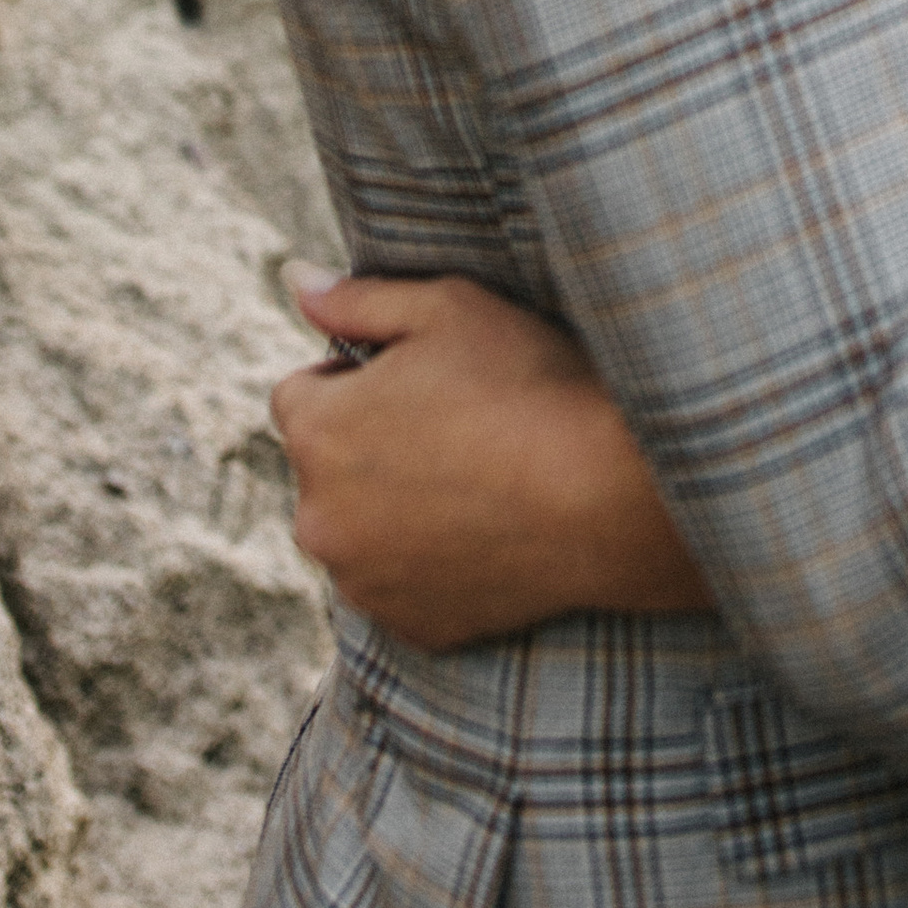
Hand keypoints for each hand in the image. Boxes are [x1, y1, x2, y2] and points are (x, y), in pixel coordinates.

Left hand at [271, 266, 711, 649]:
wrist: (612, 496)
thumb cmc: (529, 386)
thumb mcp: (446, 309)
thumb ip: (356, 299)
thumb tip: (295, 282)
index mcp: (316, 432)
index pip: (301, 394)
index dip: (358, 379)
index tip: (423, 381)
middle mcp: (318, 518)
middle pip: (326, 467)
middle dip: (368, 446)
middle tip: (455, 428)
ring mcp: (362, 581)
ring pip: (358, 529)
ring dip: (392, 507)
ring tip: (476, 480)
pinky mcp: (409, 625)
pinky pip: (400, 583)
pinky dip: (427, 561)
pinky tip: (486, 530)